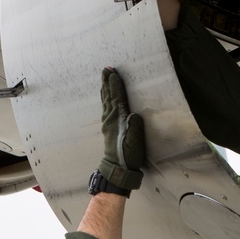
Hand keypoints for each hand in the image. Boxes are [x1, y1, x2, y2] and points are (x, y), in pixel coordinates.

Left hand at [96, 67, 145, 193]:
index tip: (113, 72)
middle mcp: (110, 119)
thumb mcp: (135, 142)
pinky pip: (106, 108)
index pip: (117, 98)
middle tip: (105, 69)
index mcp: (117, 120)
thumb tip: (134, 114)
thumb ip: (134, 127)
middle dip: (107, 82)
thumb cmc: (128, 156)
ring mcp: (107, 123)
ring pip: (106, 101)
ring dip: (105, 89)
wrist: (117, 169)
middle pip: (108, 97)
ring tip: (105, 79)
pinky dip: (106, 99)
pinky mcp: (108, 127)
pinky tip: (106, 98)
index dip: (115, 85)